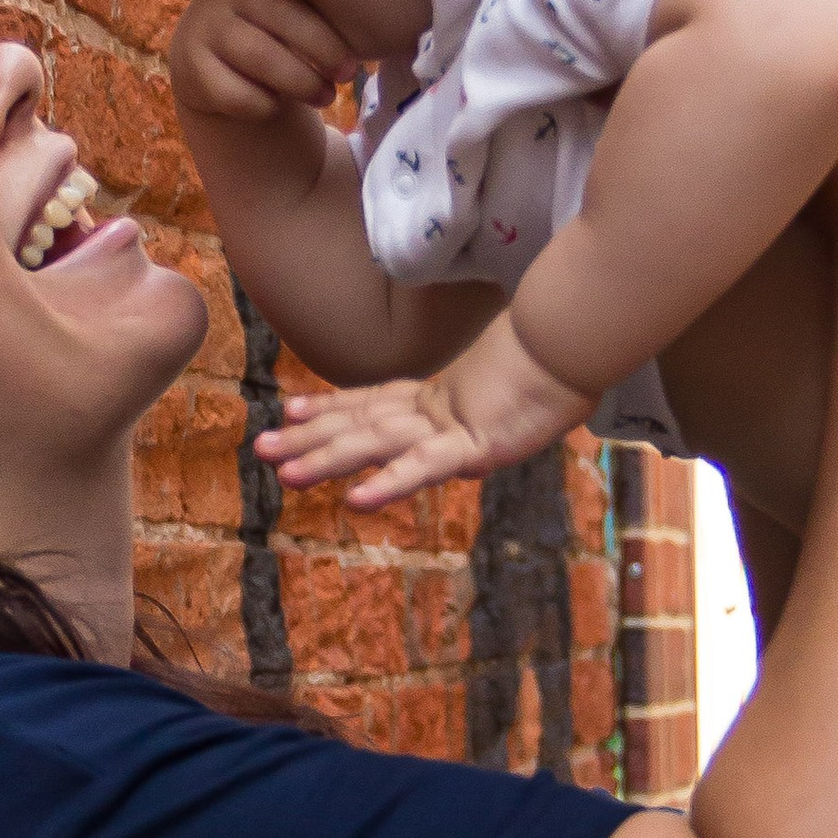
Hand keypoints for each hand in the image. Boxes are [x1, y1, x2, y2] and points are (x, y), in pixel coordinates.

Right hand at [170, 0, 360, 125]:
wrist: (210, 55)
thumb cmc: (272, 26)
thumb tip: (381, 3)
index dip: (327, 34)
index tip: (354, 61)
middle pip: (280, 21)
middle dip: (321, 54)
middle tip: (347, 78)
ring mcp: (202, 30)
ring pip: (260, 59)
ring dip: (301, 83)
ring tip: (325, 97)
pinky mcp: (189, 70)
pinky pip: (236, 95)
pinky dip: (265, 106)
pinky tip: (276, 104)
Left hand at [262, 311, 592, 507]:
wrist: (578, 337)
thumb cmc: (555, 358)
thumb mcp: (511, 386)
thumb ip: (492, 401)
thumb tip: (496, 405)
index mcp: (440, 393)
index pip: (374, 400)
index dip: (331, 406)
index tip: (290, 410)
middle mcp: (433, 407)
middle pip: (360, 422)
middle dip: (309, 436)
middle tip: (260, 448)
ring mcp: (448, 423)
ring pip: (375, 443)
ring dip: (326, 458)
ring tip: (283, 471)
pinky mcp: (472, 442)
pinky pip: (424, 467)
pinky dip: (390, 483)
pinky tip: (358, 501)